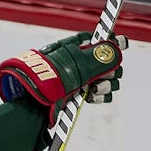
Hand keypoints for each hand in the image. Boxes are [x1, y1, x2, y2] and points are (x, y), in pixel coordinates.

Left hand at [0, 32, 126, 125]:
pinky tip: (93, 97)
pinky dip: (100, 96)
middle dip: (110, 68)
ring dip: (106, 83)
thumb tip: (116, 48)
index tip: (119, 46)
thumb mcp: (74, 67)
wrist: (31, 111)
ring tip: (95, 89)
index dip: (108, 42)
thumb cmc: (47, 85)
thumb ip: (98, 58)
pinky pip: (98, 94)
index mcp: (71, 48)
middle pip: (105, 61)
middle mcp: (75, 62)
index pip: (96, 39)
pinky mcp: (77, 96)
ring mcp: (77, 80)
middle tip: (105, 74)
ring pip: (105, 78)